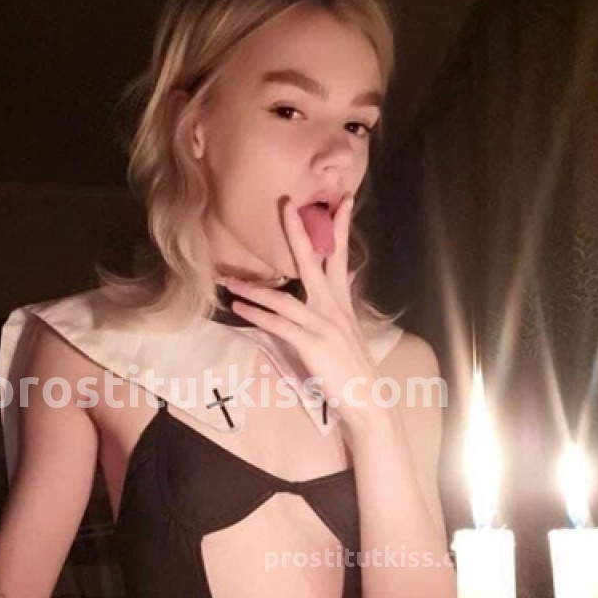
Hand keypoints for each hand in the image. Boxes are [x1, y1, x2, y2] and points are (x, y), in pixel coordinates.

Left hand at [223, 195, 381, 434]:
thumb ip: (343, 298)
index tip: (342, 200)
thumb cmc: (353, 366)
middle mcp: (333, 307)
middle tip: (286, 205)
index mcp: (343, 301)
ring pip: (284, 298)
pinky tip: (239, 309)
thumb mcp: (351, 327)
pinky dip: (257, 316)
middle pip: (314, 262)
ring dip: (254, 288)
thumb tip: (345, 272)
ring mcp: (323, 325)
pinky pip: (279, 326)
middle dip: (299, 233)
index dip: (340, 228)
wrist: (367, 398)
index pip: (340, 257)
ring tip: (230, 281)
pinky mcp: (311, 345)